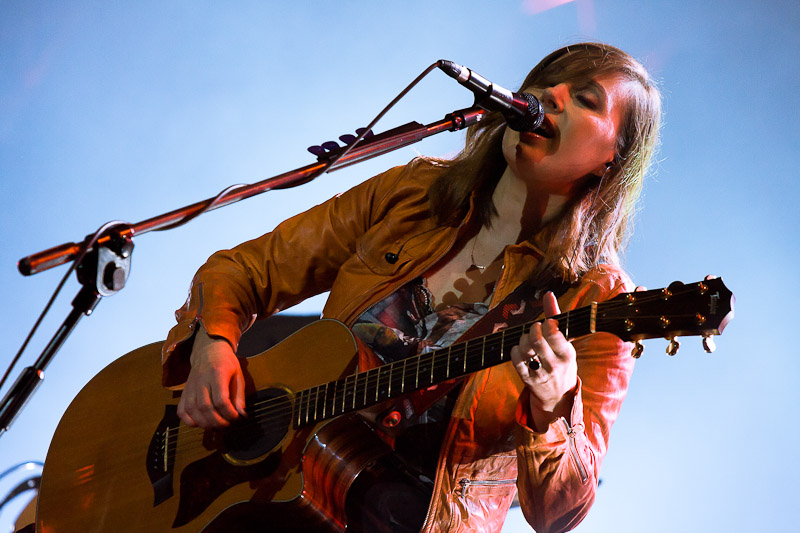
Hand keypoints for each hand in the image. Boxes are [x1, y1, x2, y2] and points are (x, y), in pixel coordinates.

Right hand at [177, 327, 246, 428]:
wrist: (208, 351)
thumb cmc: (226, 364)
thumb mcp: (238, 376)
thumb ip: (239, 396)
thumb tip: (242, 415)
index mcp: (217, 373)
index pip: (221, 399)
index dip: (229, 413)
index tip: (236, 417)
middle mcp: (201, 380)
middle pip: (205, 406)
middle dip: (217, 421)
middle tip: (227, 425)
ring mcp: (190, 386)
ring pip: (192, 410)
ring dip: (205, 423)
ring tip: (216, 426)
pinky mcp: (183, 392)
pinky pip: (182, 411)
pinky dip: (189, 421)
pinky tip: (201, 423)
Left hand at [510, 291, 576, 430]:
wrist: (558, 396)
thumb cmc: (561, 361)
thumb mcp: (566, 342)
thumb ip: (556, 316)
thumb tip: (548, 294)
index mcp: (567, 353)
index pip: (554, 334)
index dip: (546, 324)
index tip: (546, 323)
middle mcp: (554, 364)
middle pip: (537, 341)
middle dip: (532, 329)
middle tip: (534, 328)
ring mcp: (540, 373)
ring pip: (525, 350)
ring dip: (523, 339)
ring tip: (528, 339)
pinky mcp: (527, 379)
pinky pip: (516, 361)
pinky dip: (515, 350)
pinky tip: (520, 349)